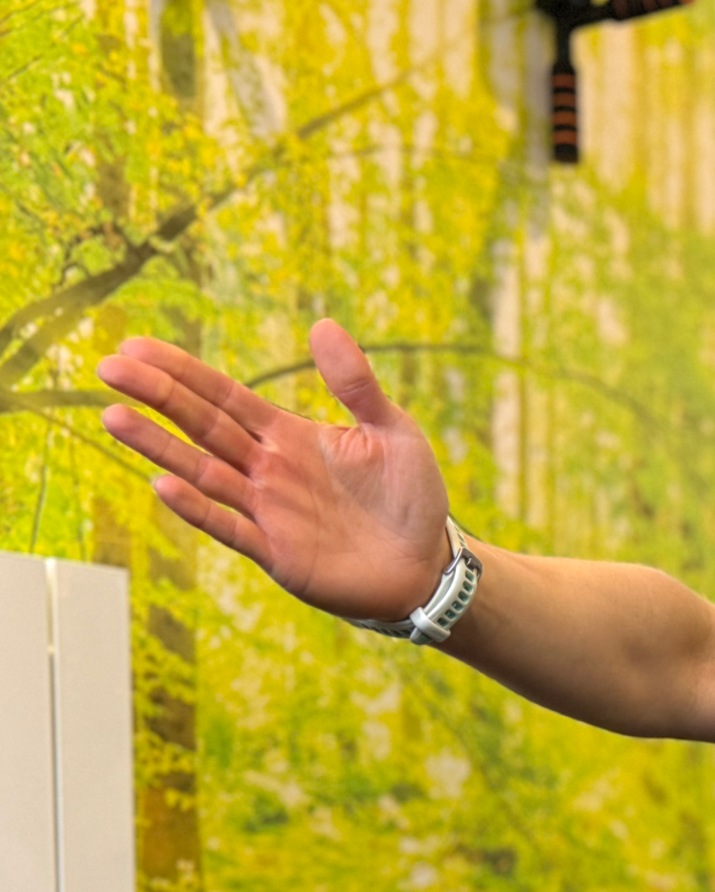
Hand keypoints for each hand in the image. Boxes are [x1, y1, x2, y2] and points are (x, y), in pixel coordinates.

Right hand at [98, 320, 450, 623]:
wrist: (428, 566)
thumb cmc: (411, 498)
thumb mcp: (394, 431)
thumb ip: (357, 385)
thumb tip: (323, 325)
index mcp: (288, 435)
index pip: (224, 396)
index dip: (182, 372)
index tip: (136, 345)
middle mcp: (267, 470)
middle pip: (202, 426)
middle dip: (157, 396)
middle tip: (109, 366)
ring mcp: (268, 513)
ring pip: (203, 473)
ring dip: (159, 447)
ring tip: (113, 415)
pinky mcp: (278, 554)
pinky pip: (231, 529)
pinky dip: (199, 510)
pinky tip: (164, 484)